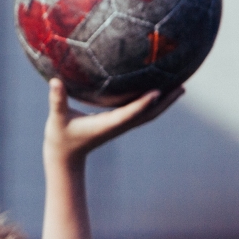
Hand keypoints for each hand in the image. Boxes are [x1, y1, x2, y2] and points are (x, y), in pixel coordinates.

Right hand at [43, 79, 182, 168]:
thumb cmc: (60, 137)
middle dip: (165, 102)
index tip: (157, 91)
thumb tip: (55, 81)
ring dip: (164, 103)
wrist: (65, 157)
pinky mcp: (118, 125)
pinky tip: (158, 91)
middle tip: (182, 87)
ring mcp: (120, 126)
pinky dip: (152, 103)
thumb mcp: (56, 118)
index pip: (129, 114)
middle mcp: (118, 126)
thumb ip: (57, 100)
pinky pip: (141, 112)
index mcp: (106, 125)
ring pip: (148, 114)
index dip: (143, 103)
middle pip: (148, 114)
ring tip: (180, 87)